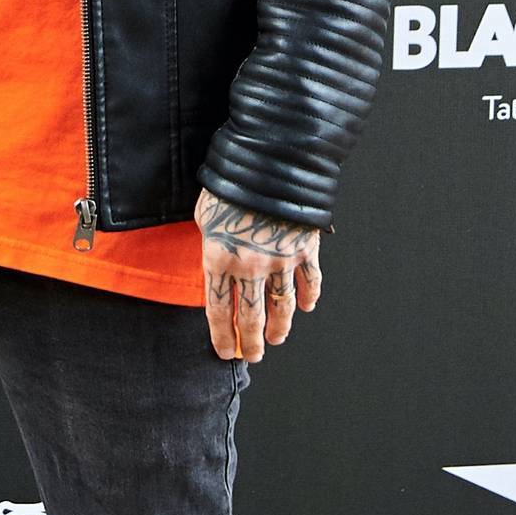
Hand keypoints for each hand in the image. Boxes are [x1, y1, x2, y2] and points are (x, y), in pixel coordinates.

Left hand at [194, 188, 323, 362]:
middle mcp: (249, 266)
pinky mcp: (305, 248)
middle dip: (252, 343)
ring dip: (280, 327)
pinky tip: (306, 308)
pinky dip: (309, 297)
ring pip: (282, 307)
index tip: (226, 352)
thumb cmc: (230, 182)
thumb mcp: (205, 214)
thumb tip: (217, 262)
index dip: (223, 336)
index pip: (218, 311)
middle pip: (251, 317)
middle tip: (253, 356)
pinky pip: (310, 281)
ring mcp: (280, 259)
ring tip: (277, 339)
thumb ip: (211, 243)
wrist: (267, 158)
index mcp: (218, 258)